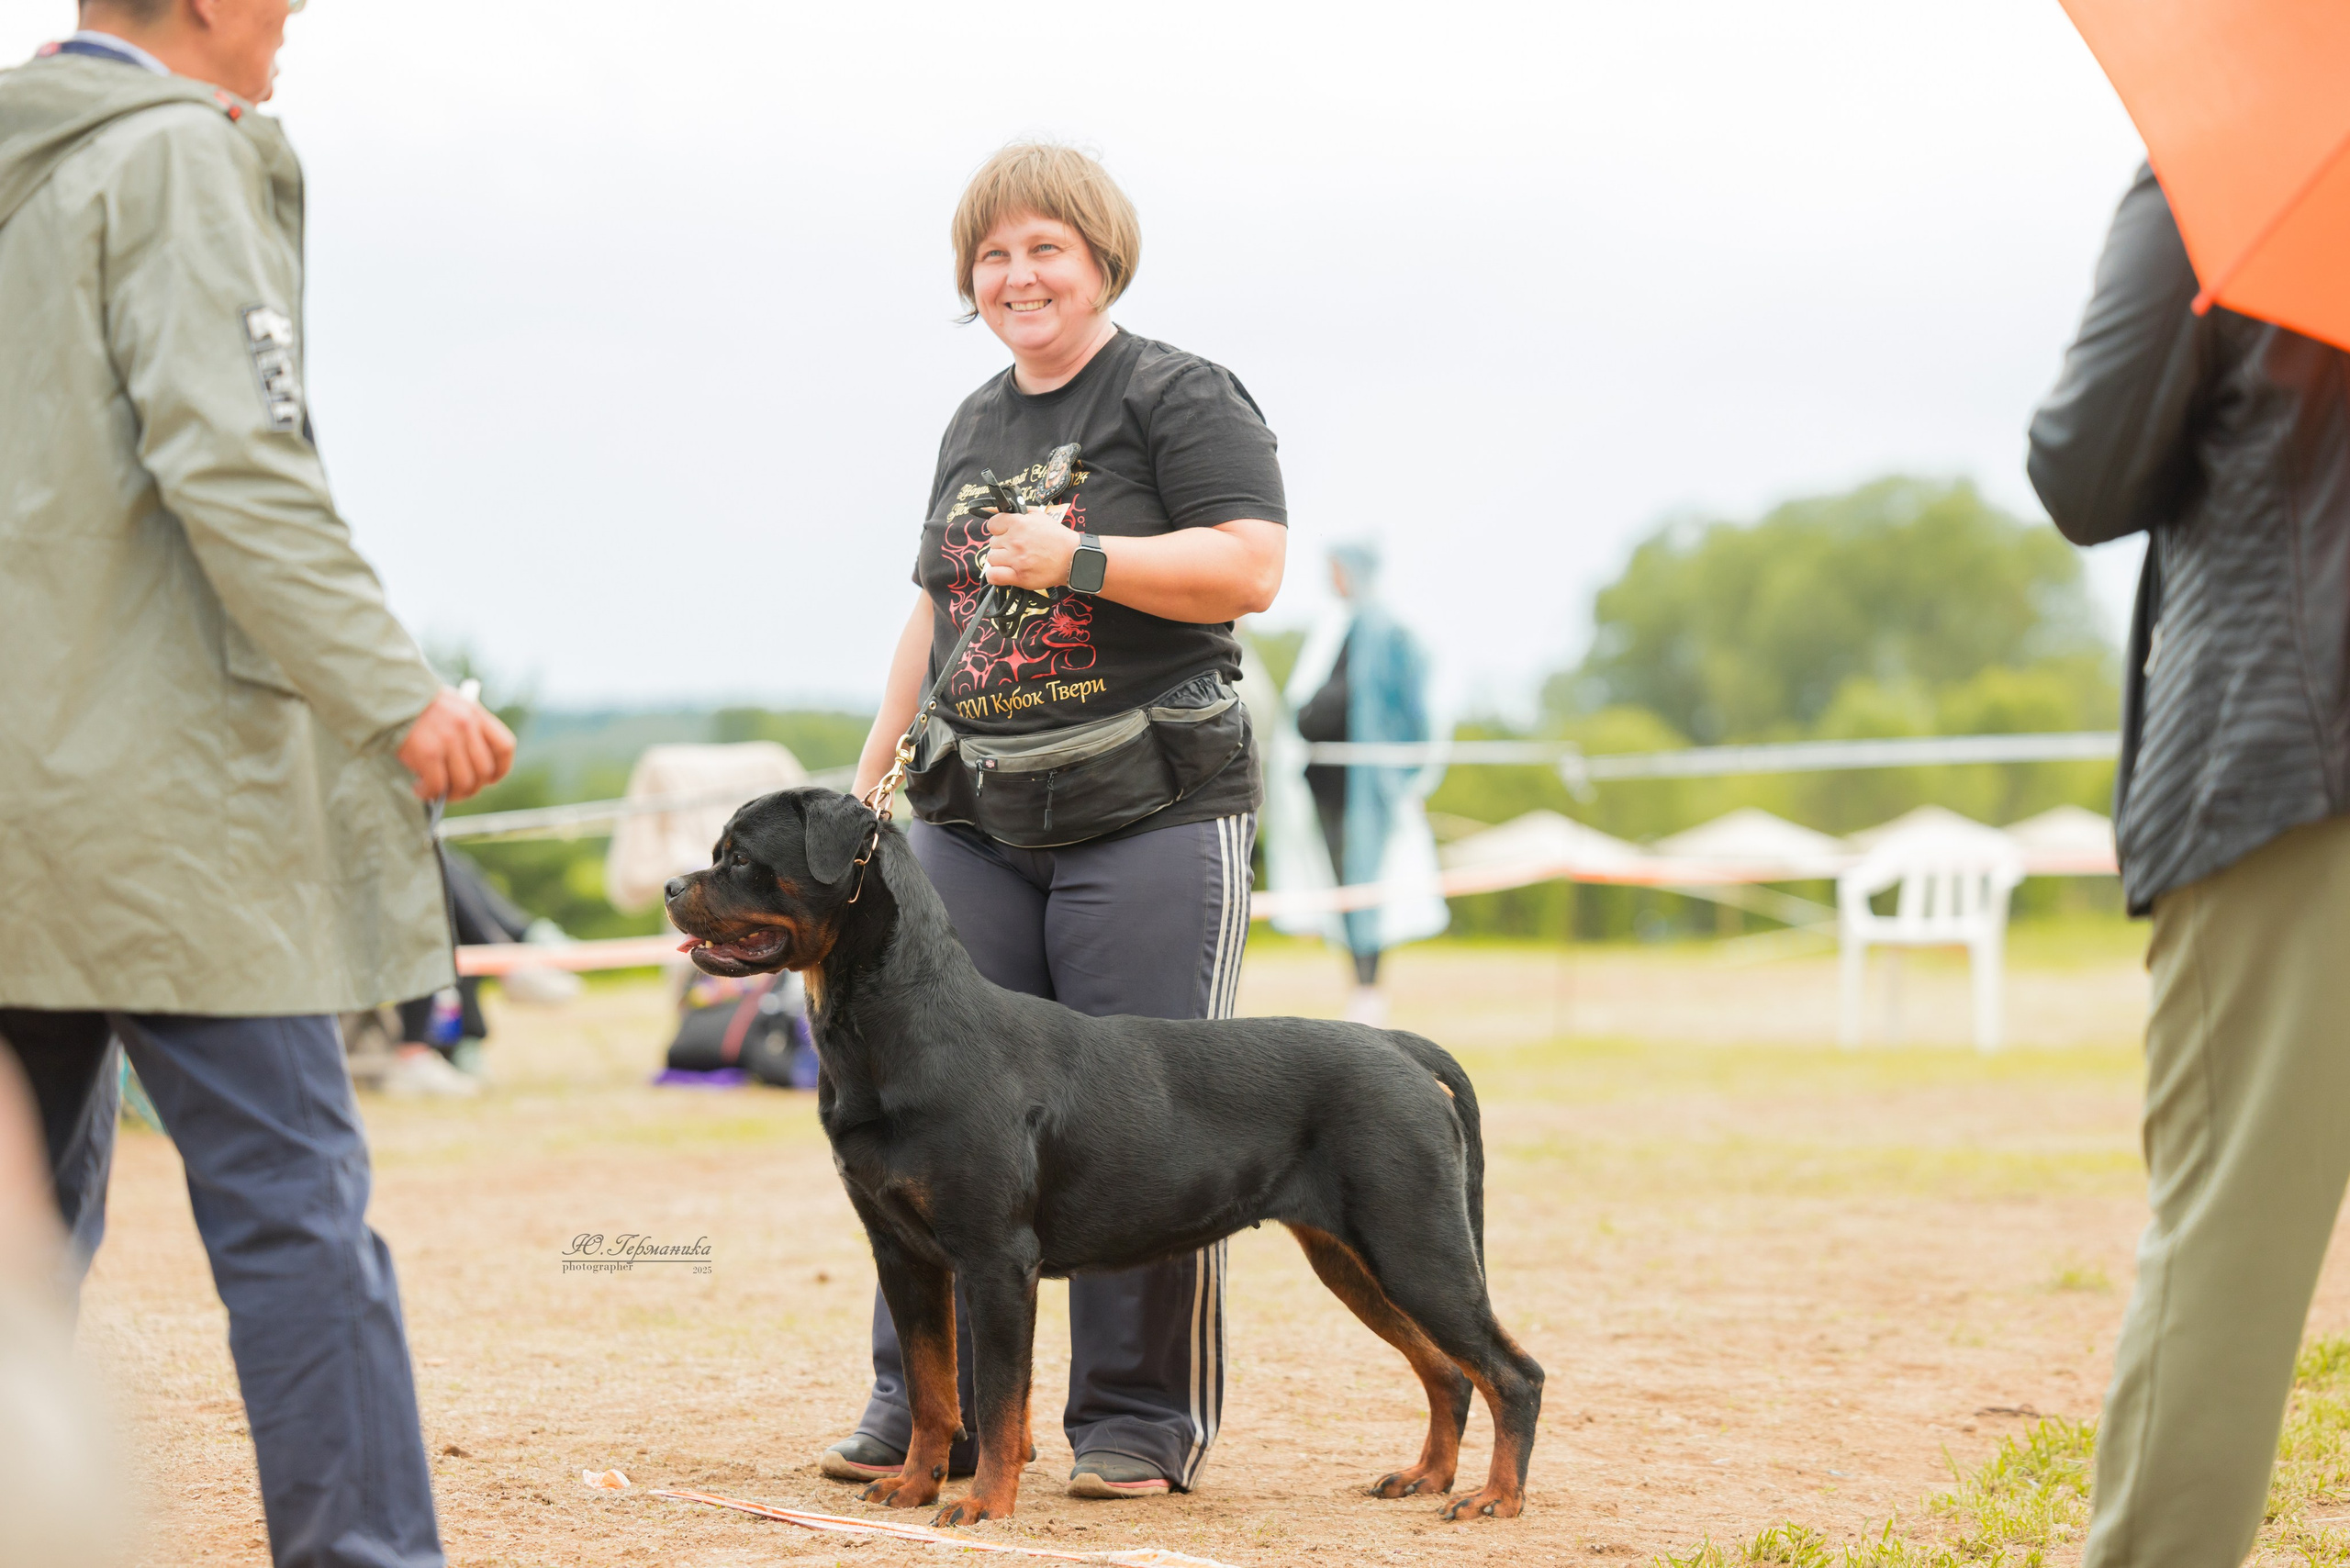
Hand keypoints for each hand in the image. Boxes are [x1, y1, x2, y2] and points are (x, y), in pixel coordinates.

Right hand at [396, 687, 515, 801]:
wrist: (386, 695)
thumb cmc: (416, 706)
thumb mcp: (450, 706)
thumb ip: (466, 732)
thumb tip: (471, 772)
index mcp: (475, 713)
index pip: (504, 747)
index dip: (500, 769)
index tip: (490, 779)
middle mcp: (466, 726)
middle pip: (484, 770)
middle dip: (471, 788)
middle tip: (455, 792)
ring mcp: (448, 739)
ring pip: (464, 782)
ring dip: (451, 794)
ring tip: (436, 792)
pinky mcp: (428, 752)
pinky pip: (438, 785)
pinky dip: (430, 793)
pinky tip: (419, 789)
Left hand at [981, 503, 1078, 589]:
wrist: (1072, 558)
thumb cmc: (1057, 538)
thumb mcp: (1039, 516)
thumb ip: (1018, 511)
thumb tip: (996, 507)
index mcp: (1019, 524)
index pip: (992, 524)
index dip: (998, 529)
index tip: (1005, 533)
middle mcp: (1015, 541)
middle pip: (992, 543)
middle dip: (1002, 545)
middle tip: (1016, 548)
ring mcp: (1016, 559)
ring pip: (992, 559)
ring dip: (1000, 560)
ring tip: (1014, 560)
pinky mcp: (1019, 576)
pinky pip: (993, 576)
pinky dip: (995, 575)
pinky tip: (1004, 572)